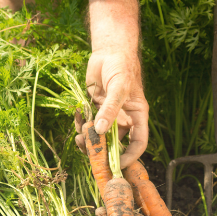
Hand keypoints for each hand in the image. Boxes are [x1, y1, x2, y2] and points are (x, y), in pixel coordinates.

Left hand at [84, 48, 148, 167]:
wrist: (108, 52)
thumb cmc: (121, 67)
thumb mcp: (119, 87)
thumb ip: (111, 109)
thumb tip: (102, 130)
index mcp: (136, 116)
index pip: (138, 143)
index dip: (130, 156)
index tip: (116, 163)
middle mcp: (124, 119)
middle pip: (116, 144)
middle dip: (103, 149)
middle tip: (88, 149)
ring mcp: (108, 115)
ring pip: (100, 136)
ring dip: (89, 139)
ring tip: (79, 135)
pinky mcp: (95, 110)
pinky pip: (88, 124)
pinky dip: (81, 125)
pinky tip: (77, 117)